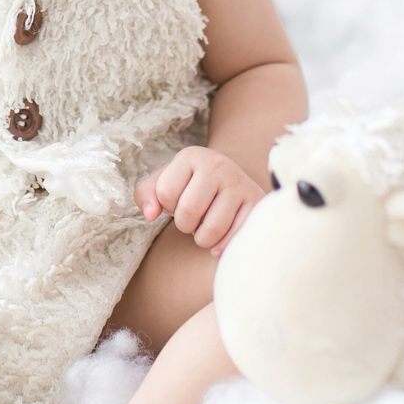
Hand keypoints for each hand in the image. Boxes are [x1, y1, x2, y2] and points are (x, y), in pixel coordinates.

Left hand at [134, 145, 265, 256]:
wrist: (230, 180)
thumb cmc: (190, 186)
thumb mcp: (163, 182)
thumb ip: (145, 196)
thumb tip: (150, 215)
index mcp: (191, 156)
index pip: (165, 193)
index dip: (167, 206)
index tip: (178, 201)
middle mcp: (218, 165)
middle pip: (187, 213)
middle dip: (184, 225)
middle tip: (193, 219)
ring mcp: (241, 184)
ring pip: (211, 230)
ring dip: (203, 238)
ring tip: (207, 226)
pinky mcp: (258, 205)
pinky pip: (233, 239)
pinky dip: (221, 247)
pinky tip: (221, 238)